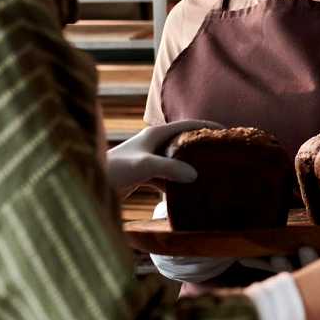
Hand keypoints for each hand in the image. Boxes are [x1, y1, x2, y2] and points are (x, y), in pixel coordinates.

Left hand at [106, 119, 223, 196]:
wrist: (92, 184)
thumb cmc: (115, 169)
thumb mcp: (145, 165)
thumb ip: (169, 167)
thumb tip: (195, 174)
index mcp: (155, 134)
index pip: (187, 125)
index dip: (207, 127)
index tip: (227, 133)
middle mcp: (152, 144)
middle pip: (183, 142)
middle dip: (201, 148)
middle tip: (223, 156)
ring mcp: (148, 160)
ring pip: (176, 161)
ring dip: (190, 167)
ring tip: (210, 175)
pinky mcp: (143, 175)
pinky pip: (167, 177)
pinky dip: (177, 183)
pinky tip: (189, 193)